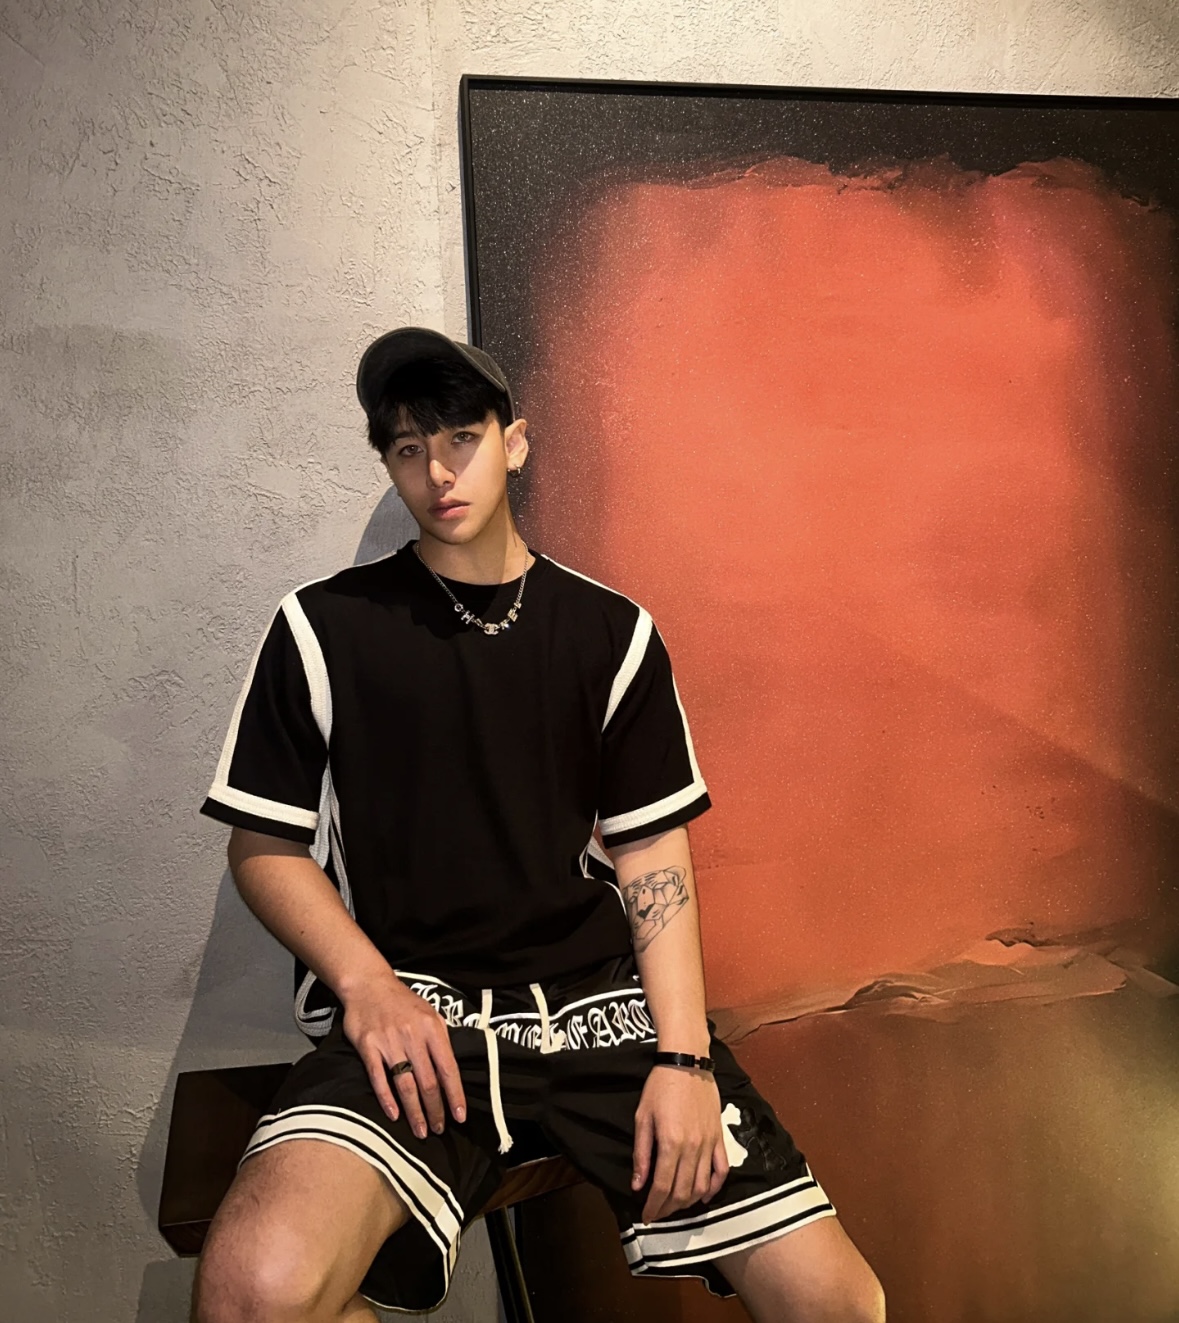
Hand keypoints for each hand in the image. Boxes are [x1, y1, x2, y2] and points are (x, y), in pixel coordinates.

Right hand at [341, 970, 466, 1139]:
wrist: (369, 984)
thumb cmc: (402, 1002)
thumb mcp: (429, 1013)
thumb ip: (440, 1040)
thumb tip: (451, 1071)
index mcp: (432, 1028)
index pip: (448, 1068)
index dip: (455, 1095)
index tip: (460, 1116)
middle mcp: (413, 1036)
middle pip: (428, 1081)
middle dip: (435, 1110)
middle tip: (438, 1130)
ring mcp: (390, 1042)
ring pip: (406, 1084)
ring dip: (415, 1112)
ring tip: (420, 1131)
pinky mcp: (368, 1046)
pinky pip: (378, 1077)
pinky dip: (387, 1099)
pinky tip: (394, 1115)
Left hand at [631, 1064, 728, 1221]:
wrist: (687, 1063)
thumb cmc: (660, 1087)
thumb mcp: (642, 1118)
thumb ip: (641, 1154)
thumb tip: (637, 1185)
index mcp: (670, 1143)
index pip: (662, 1187)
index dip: (653, 1206)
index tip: (646, 1216)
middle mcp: (692, 1148)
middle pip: (682, 1192)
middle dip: (668, 1208)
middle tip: (657, 1213)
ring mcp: (709, 1144)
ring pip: (702, 1186)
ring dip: (688, 1202)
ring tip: (675, 1205)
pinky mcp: (719, 1138)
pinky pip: (722, 1170)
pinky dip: (714, 1188)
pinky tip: (703, 1195)